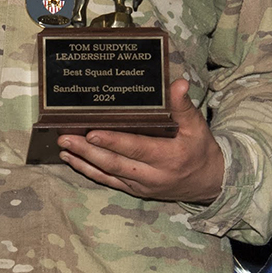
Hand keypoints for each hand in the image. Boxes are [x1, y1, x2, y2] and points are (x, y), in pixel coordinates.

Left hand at [60, 80, 223, 203]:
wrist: (208, 182)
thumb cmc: (200, 149)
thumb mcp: (197, 126)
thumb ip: (183, 106)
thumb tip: (177, 83)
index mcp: (169, 157)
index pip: (137, 148)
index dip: (114, 142)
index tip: (92, 133)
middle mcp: (153, 175)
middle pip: (115, 162)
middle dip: (88, 151)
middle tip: (66, 137)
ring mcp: (141, 185)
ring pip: (107, 173)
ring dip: (83, 160)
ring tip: (63, 146)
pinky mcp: (133, 189)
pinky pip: (107, 180)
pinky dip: (87, 170)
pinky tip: (71, 159)